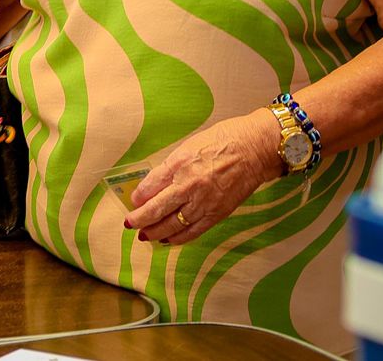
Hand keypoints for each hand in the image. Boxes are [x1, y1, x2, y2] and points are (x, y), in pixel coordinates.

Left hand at [128, 111, 279, 245]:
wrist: (253, 150)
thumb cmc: (221, 142)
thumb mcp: (187, 147)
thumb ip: (169, 168)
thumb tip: (152, 186)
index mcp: (179, 164)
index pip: (150, 185)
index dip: (138, 197)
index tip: (132, 201)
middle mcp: (189, 185)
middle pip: (157, 209)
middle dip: (140, 219)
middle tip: (129, 224)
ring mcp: (204, 202)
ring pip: (173, 224)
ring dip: (155, 232)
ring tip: (144, 236)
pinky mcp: (218, 213)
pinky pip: (194, 231)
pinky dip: (179, 238)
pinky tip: (168, 240)